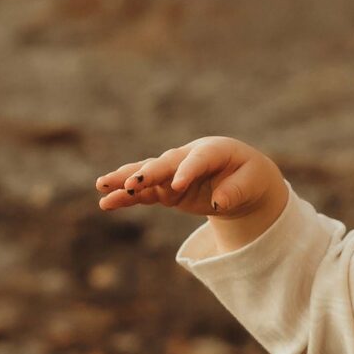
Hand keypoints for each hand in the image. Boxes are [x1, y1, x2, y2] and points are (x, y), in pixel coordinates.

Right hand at [94, 136, 286, 230]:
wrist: (241, 178)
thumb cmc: (248, 176)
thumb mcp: (252, 183)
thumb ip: (236, 191)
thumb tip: (219, 202)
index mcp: (212, 150)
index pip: (197, 160)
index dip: (187, 171)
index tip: (177, 186)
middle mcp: (187, 157)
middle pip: (164, 163)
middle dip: (147, 174)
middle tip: (130, 184)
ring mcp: (173, 172)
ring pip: (146, 175)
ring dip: (125, 181)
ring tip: (102, 186)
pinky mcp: (165, 189)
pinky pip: (143, 193)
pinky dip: (126, 198)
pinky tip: (105, 202)